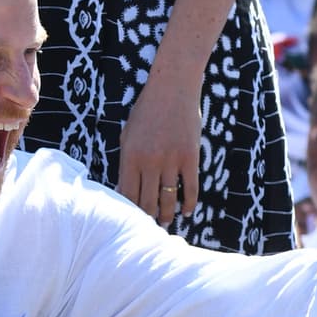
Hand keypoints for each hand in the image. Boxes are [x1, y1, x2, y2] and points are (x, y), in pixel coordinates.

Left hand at [117, 73, 202, 224]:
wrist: (173, 88)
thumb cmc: (146, 110)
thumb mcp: (128, 134)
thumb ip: (126, 162)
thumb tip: (126, 189)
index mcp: (130, 157)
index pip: (127, 194)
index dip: (129, 211)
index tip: (131, 221)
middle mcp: (149, 162)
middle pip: (147, 201)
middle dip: (147, 218)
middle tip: (148, 228)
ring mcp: (171, 160)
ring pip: (168, 199)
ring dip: (166, 215)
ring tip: (165, 222)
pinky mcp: (190, 157)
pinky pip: (190, 188)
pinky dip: (189, 203)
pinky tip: (187, 211)